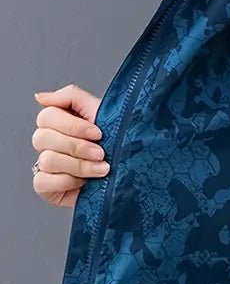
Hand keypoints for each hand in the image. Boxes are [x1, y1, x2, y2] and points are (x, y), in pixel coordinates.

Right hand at [32, 84, 107, 207]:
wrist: (134, 175)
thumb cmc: (119, 143)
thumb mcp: (101, 113)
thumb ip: (72, 97)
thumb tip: (41, 97)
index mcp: (59, 123)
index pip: (47, 116)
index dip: (72, 126)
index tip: (98, 133)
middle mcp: (49, 143)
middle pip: (43, 137)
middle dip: (77, 147)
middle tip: (101, 153)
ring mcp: (46, 165)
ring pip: (47, 160)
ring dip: (79, 166)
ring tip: (101, 169)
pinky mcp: (46, 187)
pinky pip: (42, 181)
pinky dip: (66, 182)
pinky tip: (84, 183)